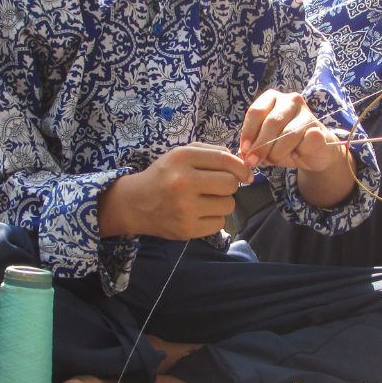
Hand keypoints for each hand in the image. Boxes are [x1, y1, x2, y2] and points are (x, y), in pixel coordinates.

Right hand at [98, 143, 251, 239]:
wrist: (135, 203)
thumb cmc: (163, 176)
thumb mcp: (180, 154)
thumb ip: (210, 153)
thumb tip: (241, 162)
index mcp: (182, 158)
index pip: (225, 160)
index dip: (242, 167)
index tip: (246, 174)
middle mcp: (183, 181)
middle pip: (230, 184)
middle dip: (230, 185)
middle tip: (218, 187)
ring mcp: (185, 208)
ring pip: (228, 205)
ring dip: (222, 203)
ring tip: (206, 200)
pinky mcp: (187, 229)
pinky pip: (219, 224)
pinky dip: (213, 219)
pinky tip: (200, 214)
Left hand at [238, 90, 345, 171]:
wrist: (313, 153)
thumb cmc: (284, 144)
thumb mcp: (264, 142)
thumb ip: (253, 144)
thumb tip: (243, 154)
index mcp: (272, 98)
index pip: (256, 111)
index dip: (248, 131)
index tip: (244, 149)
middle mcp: (290, 100)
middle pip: (272, 122)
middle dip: (260, 145)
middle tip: (253, 161)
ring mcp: (307, 113)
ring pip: (288, 133)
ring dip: (276, 152)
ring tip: (271, 161)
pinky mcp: (319, 129)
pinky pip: (305, 142)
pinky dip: (298, 152)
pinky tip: (296, 155)